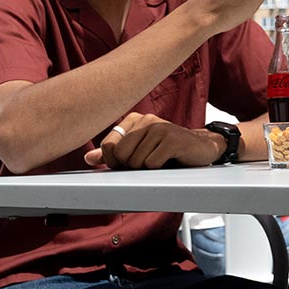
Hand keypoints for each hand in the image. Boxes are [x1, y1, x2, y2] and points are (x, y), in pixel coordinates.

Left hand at [86, 113, 224, 169]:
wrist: (201, 147)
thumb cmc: (168, 149)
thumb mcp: (138, 148)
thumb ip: (113, 152)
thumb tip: (88, 158)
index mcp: (133, 119)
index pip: (108, 145)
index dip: (115, 162)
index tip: (128, 164)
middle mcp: (145, 119)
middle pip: (120, 155)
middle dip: (131, 167)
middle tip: (146, 165)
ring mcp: (159, 127)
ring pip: (135, 162)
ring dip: (146, 169)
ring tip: (159, 161)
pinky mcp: (171, 139)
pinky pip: (151, 164)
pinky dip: (158, 169)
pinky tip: (169, 161)